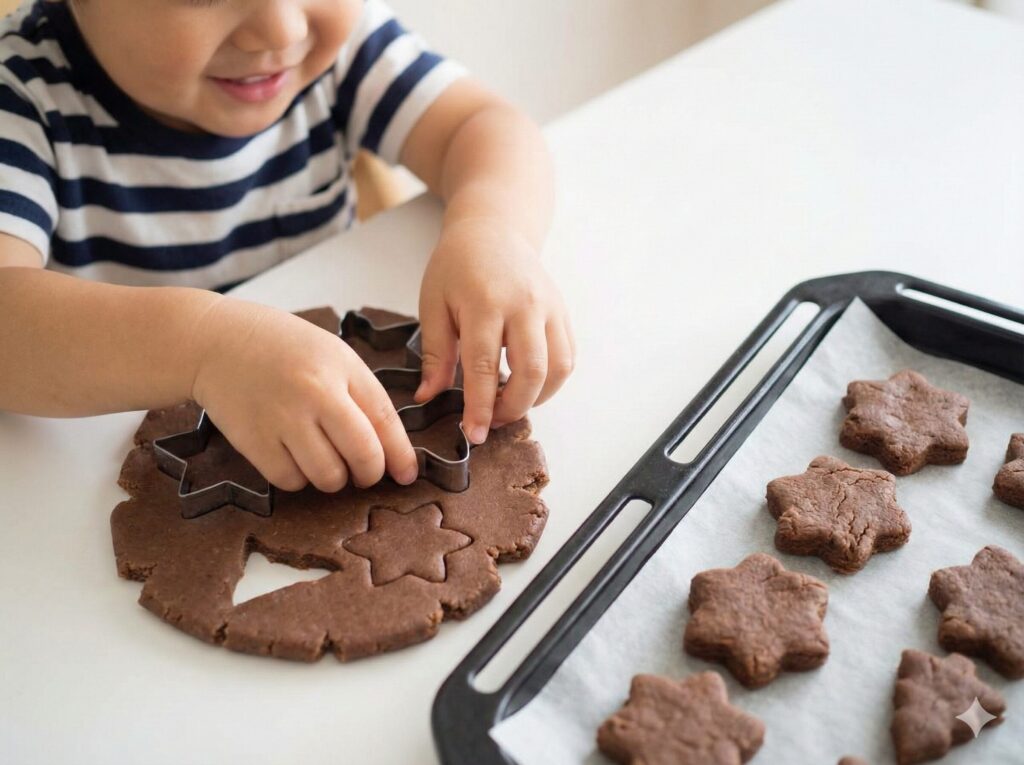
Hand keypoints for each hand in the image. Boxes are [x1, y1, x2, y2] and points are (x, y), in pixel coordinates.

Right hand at [190, 298, 418, 491]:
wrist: (216, 341)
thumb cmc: (283, 349)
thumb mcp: (332, 355)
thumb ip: (362, 394)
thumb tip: (390, 449)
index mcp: (340, 367)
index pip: (384, 419)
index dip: (401, 455)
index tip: (408, 475)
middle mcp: (314, 393)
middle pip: (362, 455)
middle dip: (370, 474)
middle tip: (364, 473)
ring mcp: (282, 418)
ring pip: (328, 477)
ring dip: (334, 478)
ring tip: (324, 459)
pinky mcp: (253, 441)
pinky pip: (291, 481)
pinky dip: (298, 478)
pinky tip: (294, 457)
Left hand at [414, 216, 574, 442]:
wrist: (493, 229)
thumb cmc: (457, 266)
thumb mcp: (433, 304)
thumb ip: (435, 354)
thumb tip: (427, 398)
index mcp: (485, 303)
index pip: (485, 367)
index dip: (480, 407)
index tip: (474, 434)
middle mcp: (524, 305)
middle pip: (532, 372)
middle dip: (513, 408)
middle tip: (491, 422)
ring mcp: (549, 308)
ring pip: (557, 368)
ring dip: (537, 398)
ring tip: (509, 404)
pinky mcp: (562, 312)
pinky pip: (567, 357)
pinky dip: (551, 381)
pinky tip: (527, 385)